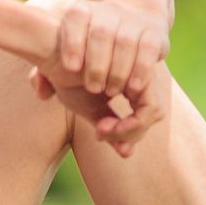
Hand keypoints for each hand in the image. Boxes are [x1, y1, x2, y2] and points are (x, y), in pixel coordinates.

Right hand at [28, 61, 170, 155]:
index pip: (147, 113)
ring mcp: (141, 70)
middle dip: (131, 133)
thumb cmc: (65, 76)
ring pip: (153, 112)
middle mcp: (139, 74)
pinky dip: (128, 125)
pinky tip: (102, 124)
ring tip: (100, 128)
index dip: (130, 131)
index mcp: (132, 81)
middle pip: (155, 113)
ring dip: (127, 131)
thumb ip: (110, 128)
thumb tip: (127, 154)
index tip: (99, 134)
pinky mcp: (140, 71)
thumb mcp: (90, 107)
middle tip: (101, 133)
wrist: (50, 51)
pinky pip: (149, 107)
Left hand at [51, 0, 169, 98]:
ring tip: (110, 92)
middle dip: (96, 64)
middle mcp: (107, 10)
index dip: (72, 42)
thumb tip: (41, 92)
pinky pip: (148, 49)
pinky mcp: (154, 33)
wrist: (134, 18)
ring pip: (125, 41)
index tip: (70, 68)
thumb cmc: (89, 48)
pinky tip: (133, 89)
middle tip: (92, 88)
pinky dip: (141, 70)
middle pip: (101, 32)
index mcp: (82, 11)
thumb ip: (45, 72)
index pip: (75, 18)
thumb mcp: (65, 51)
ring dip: (117, 71)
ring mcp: (132, 20)